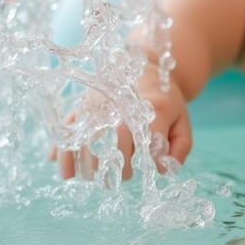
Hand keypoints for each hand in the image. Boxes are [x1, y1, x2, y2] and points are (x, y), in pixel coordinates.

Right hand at [50, 62, 191, 179]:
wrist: (147, 68)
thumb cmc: (166, 102)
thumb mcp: (182, 122)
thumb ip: (180, 148)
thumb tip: (160, 170)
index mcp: (153, 107)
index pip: (146, 142)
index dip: (145, 160)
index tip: (145, 168)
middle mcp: (121, 106)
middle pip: (112, 146)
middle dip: (116, 169)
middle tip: (123, 174)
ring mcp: (99, 105)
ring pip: (85, 142)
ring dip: (88, 167)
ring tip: (96, 176)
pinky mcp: (81, 107)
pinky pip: (65, 132)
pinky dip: (63, 154)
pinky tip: (67, 170)